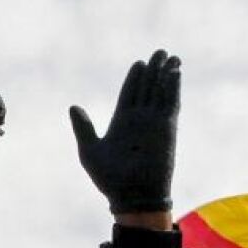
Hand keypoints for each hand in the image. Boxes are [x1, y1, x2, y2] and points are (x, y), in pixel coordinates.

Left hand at [68, 49, 179, 214]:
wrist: (131, 195)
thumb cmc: (108, 178)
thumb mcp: (90, 150)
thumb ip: (83, 127)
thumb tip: (73, 106)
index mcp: (121, 123)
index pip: (129, 94)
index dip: (135, 78)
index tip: (139, 63)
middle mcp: (139, 120)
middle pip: (148, 89)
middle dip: (153, 71)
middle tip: (159, 51)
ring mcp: (153, 123)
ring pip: (160, 92)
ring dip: (166, 74)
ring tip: (170, 56)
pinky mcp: (166, 128)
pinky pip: (170, 103)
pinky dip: (172, 88)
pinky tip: (174, 73)